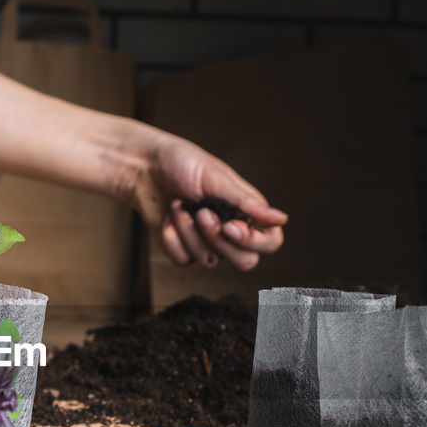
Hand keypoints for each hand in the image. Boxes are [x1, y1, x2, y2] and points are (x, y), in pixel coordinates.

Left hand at [126, 133, 285, 270]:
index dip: (253, 241)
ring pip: (210, 261)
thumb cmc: (183, 165)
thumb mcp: (216, 178)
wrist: (145, 169)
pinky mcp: (184, 249)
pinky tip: (167, 218)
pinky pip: (183, 260)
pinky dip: (172, 237)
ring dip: (189, 233)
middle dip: (217, 238)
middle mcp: (232, 231)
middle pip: (245, 262)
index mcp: (248, 211)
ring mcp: (208, 243)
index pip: (270, 242)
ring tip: (178, 206)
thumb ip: (247, 202)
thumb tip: (281, 218)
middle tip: (200, 212)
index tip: (229, 225)